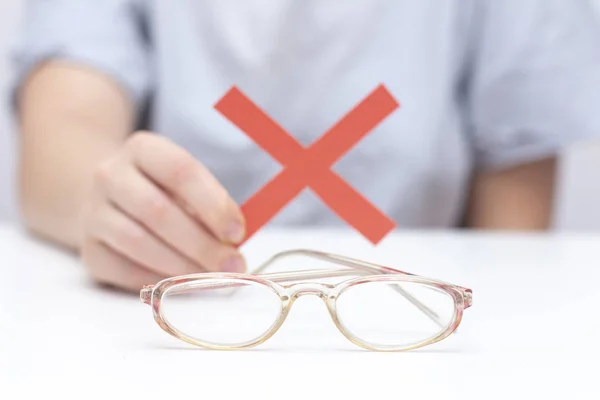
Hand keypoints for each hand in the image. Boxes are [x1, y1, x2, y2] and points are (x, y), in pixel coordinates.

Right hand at [79, 132, 245, 291]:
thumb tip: (233, 244)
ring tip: (211, 277)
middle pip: (157, 211)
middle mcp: (110, 175)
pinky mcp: (89, 249)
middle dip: (201, 243)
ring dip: (182, 265)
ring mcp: (93, 212)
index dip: (213, 204)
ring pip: (138, 243)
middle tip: (231, 264)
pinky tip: (182, 283)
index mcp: (142, 149)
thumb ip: (210, 207)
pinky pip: (124, 269)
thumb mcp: (186, 184)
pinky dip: (158, 280)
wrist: (110, 201)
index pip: (180, 171)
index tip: (236, 233)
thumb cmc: (163, 192)